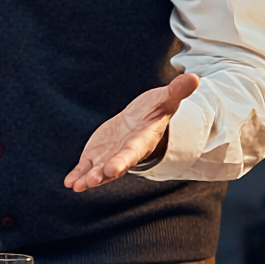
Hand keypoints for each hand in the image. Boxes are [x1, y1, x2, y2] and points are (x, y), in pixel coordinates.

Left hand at [65, 73, 198, 191]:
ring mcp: (109, 156)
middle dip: (102, 174)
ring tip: (76, 186)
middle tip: (90, 182)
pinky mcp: (97, 155)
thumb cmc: (155, 110)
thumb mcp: (166, 99)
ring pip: (98, 170)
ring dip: (88, 178)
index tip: (111, 169)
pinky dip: (78, 175)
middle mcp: (125, 153)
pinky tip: (69, 182)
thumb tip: (195, 78)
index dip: (121, 161)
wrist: (140, 119)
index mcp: (141, 141)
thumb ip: (177, 91)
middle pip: (113, 166)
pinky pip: (86, 167)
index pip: (131, 153)